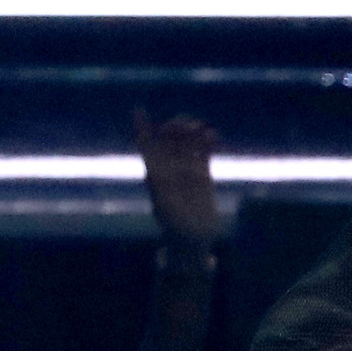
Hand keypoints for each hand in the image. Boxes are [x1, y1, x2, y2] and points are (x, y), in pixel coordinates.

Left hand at [134, 110, 221, 245]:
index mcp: (154, 172)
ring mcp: (186, 170)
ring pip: (187, 145)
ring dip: (192, 134)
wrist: (192, 239)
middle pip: (168, 141)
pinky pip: (204, 155)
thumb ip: (160, 190)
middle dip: (174, 129)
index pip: (146, 145)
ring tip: (200, 128)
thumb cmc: (174, 226)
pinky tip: (213, 135)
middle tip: (185, 125)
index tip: (139, 111)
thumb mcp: (164, 207)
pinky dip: (208, 144)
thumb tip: (153, 175)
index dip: (141, 128)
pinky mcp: (203, 175)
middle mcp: (169, 168)